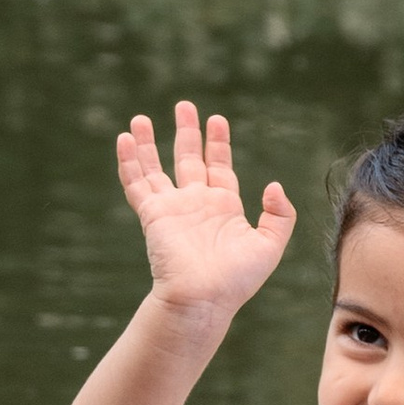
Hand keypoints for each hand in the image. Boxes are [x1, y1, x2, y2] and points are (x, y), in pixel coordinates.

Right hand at [118, 104, 295, 324]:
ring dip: (148, 143)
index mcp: (223, 207)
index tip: (217, 120)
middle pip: (189, 159)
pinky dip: (129, 161)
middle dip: (187, 132)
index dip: (218, 143)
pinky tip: (124, 140)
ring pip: (155, 167)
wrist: (203, 298)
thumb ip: (279, 215)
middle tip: (184, 105)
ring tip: (140, 118)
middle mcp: (196, 203)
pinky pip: (137, 183)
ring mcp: (172, 208)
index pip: (219, 167)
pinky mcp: (153, 214)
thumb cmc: (237, 279)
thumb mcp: (270, 245)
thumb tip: (272, 185)